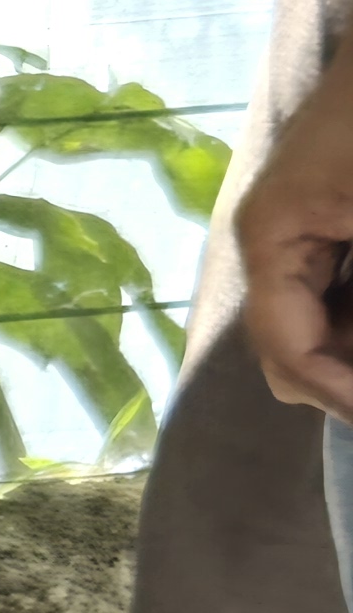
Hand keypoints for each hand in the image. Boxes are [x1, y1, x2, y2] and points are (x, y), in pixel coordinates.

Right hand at [238, 52, 352, 422]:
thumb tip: (351, 374)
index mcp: (271, 241)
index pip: (289, 352)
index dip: (339, 394)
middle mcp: (268, 244)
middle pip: (292, 351)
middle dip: (341, 378)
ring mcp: (292, 230)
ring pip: (313, 326)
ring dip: (347, 350)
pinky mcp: (320, 217)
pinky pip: (328, 292)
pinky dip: (351, 319)